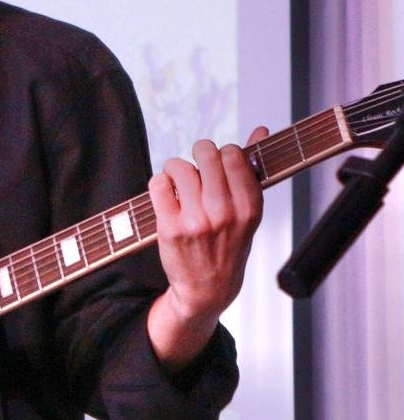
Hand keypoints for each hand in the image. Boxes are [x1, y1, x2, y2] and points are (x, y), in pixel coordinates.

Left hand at [146, 127, 267, 368]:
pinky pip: (158, 184)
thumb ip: (253, 170)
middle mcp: (225, 213)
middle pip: (206, 154)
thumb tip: (261, 130)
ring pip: (179, 166)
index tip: (220, 165)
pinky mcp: (170, 228)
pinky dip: (160, 183)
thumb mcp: (249, 212)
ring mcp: (196, 221)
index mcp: (250, 207)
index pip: (234, 155)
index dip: (223, 154)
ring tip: (180, 184)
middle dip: (199, 155)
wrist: (207, 289)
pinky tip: (168, 195)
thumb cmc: (229, 246)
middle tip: (198, 169)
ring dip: (176, 169)